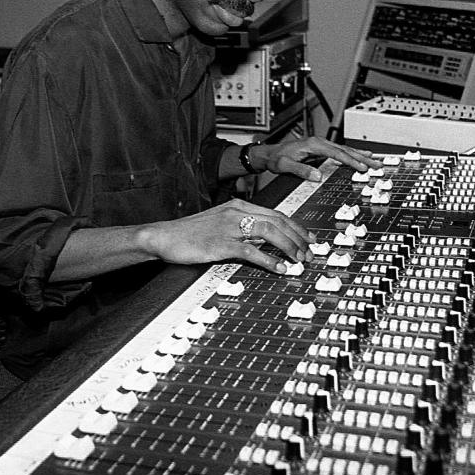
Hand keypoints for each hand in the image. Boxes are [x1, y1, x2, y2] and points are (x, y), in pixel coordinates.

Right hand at [139, 198, 313, 274]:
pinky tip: (279, 268)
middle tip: (310, 253)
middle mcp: (237, 212)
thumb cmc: (191, 233)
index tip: (310, 239)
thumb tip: (266, 242)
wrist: (164, 236)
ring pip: (269, 232)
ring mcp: (229, 227)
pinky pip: (251, 251)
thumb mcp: (221, 223)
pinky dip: (269, 260)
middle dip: (299, 238)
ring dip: (289, 247)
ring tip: (299, 260)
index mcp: (239, 206)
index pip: (277, 214)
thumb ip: (243, 229)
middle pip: (278, 221)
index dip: (297, 227)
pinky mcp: (220, 243)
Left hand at [256, 136, 381, 181]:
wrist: (269, 154)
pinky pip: (341, 152)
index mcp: (313, 145)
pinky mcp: (321, 150)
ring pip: (345, 150)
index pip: (337, 153)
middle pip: (345, 150)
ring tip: (375, 160)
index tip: (362, 167)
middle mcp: (319, 143)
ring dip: (360, 155)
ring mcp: (321, 145)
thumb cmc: (276, 159)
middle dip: (362, 157)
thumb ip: (300, 170)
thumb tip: (317, 175)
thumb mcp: (284, 166)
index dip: (351, 160)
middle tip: (376, 164)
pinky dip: (352, 155)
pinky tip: (360, 157)